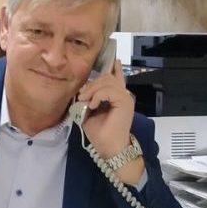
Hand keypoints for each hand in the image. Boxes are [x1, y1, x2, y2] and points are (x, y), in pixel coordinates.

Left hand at [77, 60, 142, 184]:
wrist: (110, 148)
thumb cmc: (100, 134)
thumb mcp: (89, 113)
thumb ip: (88, 100)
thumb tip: (82, 91)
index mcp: (116, 96)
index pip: (116, 77)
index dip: (113, 68)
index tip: (112, 59)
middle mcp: (122, 94)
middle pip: (106, 77)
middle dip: (91, 84)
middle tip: (81, 95)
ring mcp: (125, 97)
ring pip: (107, 82)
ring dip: (92, 90)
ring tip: (85, 101)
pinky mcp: (124, 102)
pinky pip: (109, 90)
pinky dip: (98, 96)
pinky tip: (93, 105)